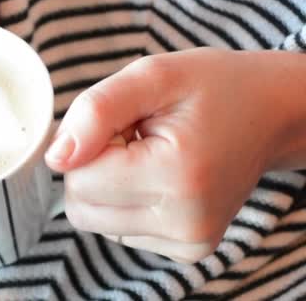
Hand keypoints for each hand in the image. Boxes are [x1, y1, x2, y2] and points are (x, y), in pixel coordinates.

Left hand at [45, 48, 305, 262]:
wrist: (269, 113)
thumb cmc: (212, 87)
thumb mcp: (152, 76)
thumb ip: (95, 112)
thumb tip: (55, 158)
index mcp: (177, 175)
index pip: (80, 179)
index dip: (88, 144)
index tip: (123, 123)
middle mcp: (185, 222)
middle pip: (82, 206)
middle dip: (94, 166)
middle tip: (134, 137)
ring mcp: (189, 241)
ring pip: (95, 220)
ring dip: (108, 184)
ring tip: (148, 155)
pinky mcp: (188, 249)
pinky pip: (119, 229)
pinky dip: (125, 201)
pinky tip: (158, 175)